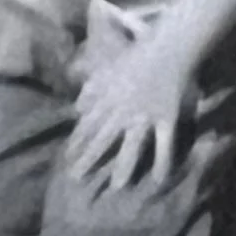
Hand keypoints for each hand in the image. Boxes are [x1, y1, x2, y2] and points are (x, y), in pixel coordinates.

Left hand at [70, 35, 193, 188]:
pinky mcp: (166, 119)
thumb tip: (77, 109)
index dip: (77, 142)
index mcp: (108, 98)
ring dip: (123, 167)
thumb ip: (91, 90)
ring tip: (116, 187)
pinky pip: (164, 145)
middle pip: (103, 139)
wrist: (169, 48)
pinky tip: (158, 180)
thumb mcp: (107, 69)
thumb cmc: (138, 54)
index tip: (66, 158)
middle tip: (76, 178)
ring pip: (132, 146)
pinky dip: (162, 162)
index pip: (88, 124)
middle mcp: (123, 111)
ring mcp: (145, 117)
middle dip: (89, 159)